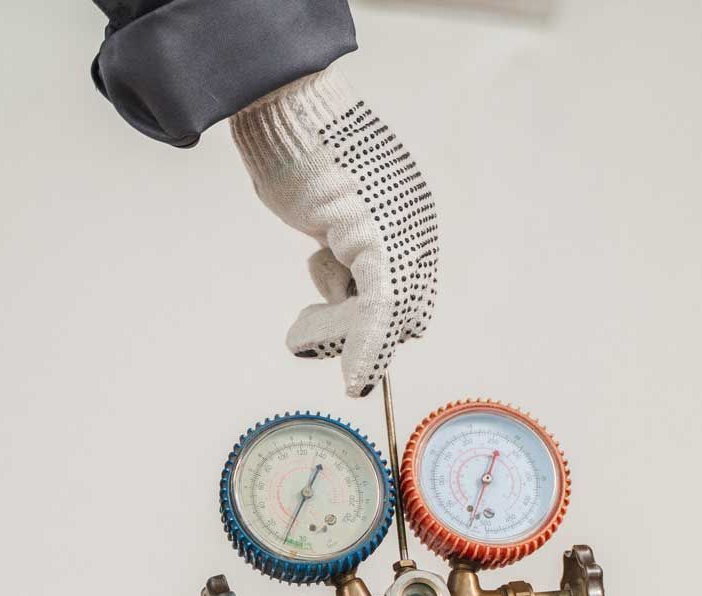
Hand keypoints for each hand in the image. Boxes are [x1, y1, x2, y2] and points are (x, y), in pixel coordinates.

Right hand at [232, 68, 439, 397]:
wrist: (287, 109)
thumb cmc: (297, 152)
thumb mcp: (329, 210)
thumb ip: (343, 248)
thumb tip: (338, 274)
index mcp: (408, 219)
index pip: (406, 293)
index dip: (377, 327)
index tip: (345, 349)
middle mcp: (414, 228)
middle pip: (407, 312)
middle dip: (363, 336)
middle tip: (310, 335)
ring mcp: (401, 235)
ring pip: (390, 319)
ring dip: (342, 336)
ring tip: (302, 324)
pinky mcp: (376, 242)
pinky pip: (378, 313)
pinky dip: (365, 351)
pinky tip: (353, 380)